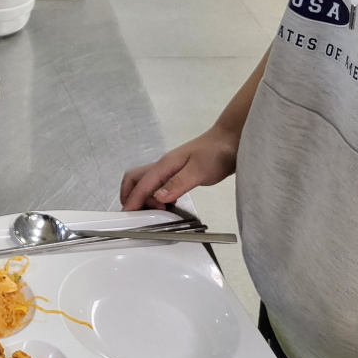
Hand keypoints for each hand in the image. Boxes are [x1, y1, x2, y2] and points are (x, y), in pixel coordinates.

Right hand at [120, 125, 239, 210]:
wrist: (230, 140)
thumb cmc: (216, 153)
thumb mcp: (198, 171)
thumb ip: (177, 184)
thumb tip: (157, 197)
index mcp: (165, 165)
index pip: (142, 184)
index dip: (133, 200)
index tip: (127, 216)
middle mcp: (163, 166)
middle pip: (135, 179)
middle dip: (130, 195)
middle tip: (138, 213)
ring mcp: (170, 169)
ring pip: (146, 182)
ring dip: (145, 197)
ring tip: (159, 212)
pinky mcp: (178, 173)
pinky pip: (158, 185)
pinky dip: (156, 197)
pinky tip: (168, 205)